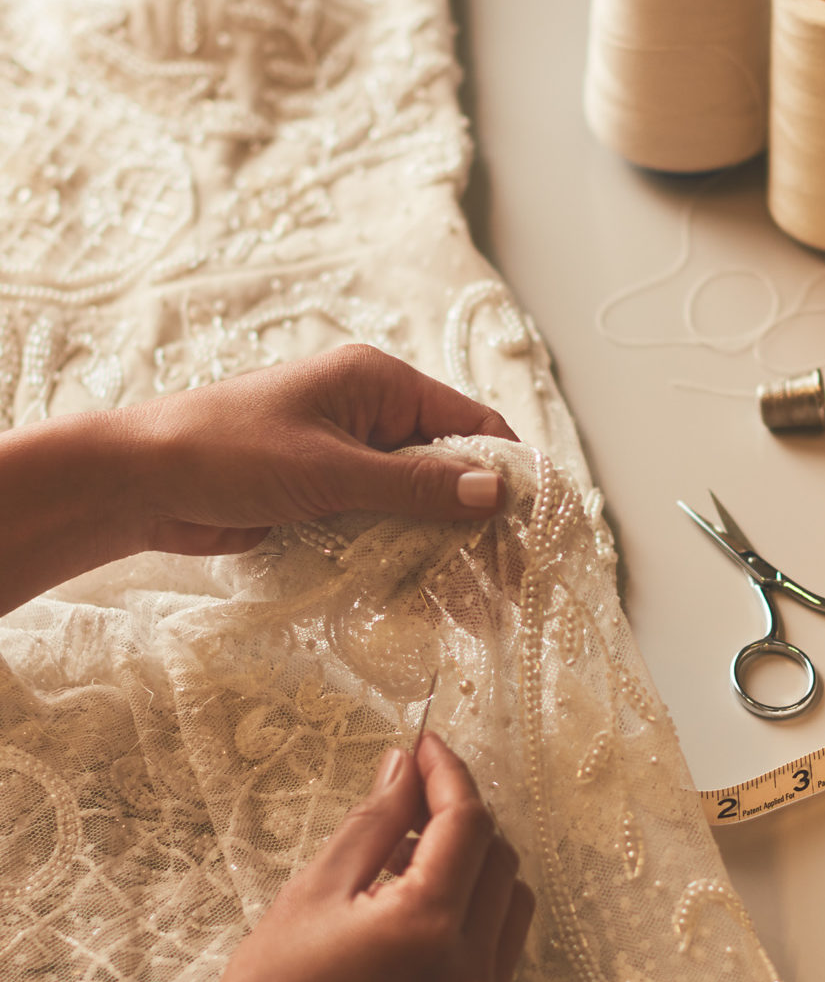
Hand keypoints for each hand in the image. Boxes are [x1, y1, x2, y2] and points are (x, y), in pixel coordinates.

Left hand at [0, 344, 518, 613]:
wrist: (134, 485)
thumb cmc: (225, 455)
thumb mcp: (329, 471)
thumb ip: (414, 485)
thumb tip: (493, 493)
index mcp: (378, 384)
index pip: (471, 423)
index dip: (505, 471)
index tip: (532, 524)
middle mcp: (370, 415)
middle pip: (449, 466)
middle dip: (476, 518)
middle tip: (508, 574)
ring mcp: (347, 458)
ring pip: (417, 502)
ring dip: (440, 543)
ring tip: (473, 597)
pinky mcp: (325, 497)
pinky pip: (381, 523)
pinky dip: (402, 552)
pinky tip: (423, 592)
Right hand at [86, 734, 535, 981]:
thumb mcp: (312, 894)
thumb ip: (374, 823)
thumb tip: (408, 765)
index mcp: (426, 928)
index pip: (467, 823)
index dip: (449, 774)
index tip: (426, 745)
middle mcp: (470, 972)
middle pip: (500, 859)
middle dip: (462, 821)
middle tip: (410, 804)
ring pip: (512, 904)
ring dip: (476, 870)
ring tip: (408, 865)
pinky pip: (501, 954)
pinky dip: (476, 920)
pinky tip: (420, 917)